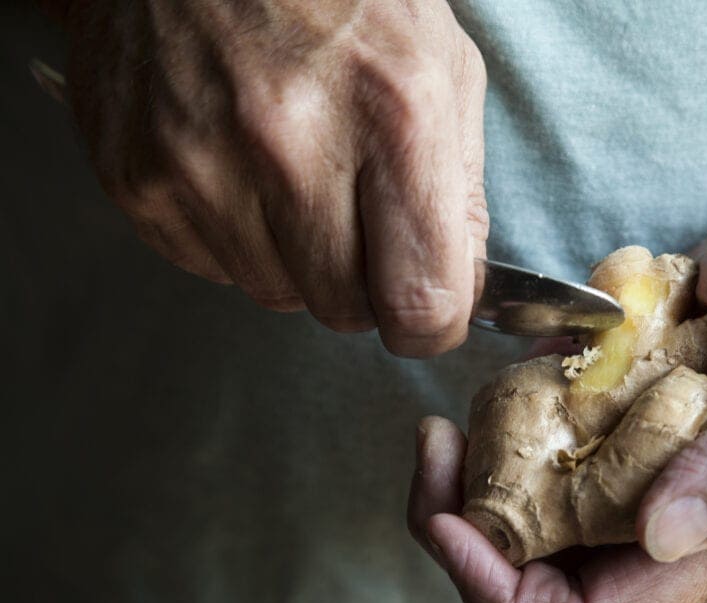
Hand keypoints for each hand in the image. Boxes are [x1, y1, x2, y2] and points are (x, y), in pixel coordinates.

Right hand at [64, 0, 487, 355]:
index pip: (420, 300)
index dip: (432, 323)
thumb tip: (457, 290)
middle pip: (344, 311)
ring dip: (298, 258)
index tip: (428, 309)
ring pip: (276, 292)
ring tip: (293, 173)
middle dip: (364, 285)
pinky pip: (213, 266)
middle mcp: (291, 146)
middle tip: (358, 220)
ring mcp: (202, 165)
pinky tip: (241, 167)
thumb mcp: (439, 66)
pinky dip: (239, 235)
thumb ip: (459, 190)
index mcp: (392, 115)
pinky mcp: (139, 180)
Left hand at [407, 202, 706, 602]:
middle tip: (432, 451)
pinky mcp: (630, 463)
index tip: (444, 521)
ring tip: (450, 430)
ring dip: (480, 493)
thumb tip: (660, 536)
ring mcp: (654, 504)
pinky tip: (494, 406)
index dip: (500, 590)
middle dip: (472, 536)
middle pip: (549, 585)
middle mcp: (687, 545)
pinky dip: (507, 454)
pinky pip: (549, 484)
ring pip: (539, 539)